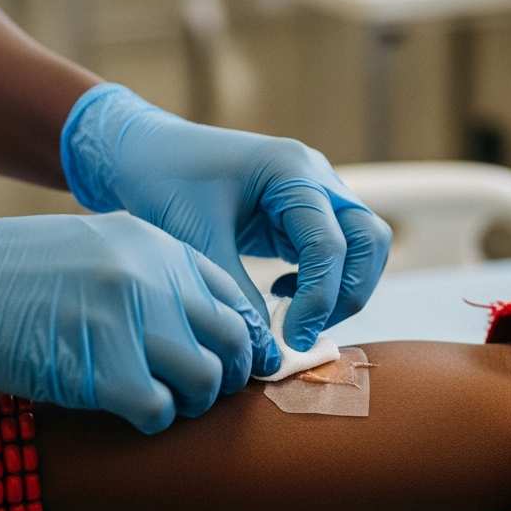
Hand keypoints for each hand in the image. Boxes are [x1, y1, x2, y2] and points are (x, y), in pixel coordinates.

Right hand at [0, 211, 277, 432]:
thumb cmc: (12, 274)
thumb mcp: (95, 248)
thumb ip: (151, 277)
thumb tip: (201, 327)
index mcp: (155, 246)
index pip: (233, 299)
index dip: (237, 342)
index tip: (225, 364)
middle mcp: (152, 276)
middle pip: (231, 341)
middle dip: (224, 376)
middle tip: (195, 393)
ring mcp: (129, 318)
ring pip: (206, 379)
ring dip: (189, 403)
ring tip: (158, 403)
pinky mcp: (101, 366)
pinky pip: (160, 410)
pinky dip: (151, 421)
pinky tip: (125, 413)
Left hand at [61, 84, 391, 350]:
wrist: (142, 154)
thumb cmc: (162, 184)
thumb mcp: (196, 243)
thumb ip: (236, 299)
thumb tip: (270, 357)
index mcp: (290, 171)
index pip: (331, 242)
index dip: (319, 298)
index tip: (291, 338)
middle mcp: (315, 176)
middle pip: (368, 240)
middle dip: (346, 293)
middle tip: (304, 332)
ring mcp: (316, 192)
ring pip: (363, 246)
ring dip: (341, 289)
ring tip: (296, 317)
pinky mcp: (305, 212)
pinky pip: (337, 251)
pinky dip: (323, 280)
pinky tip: (280, 293)